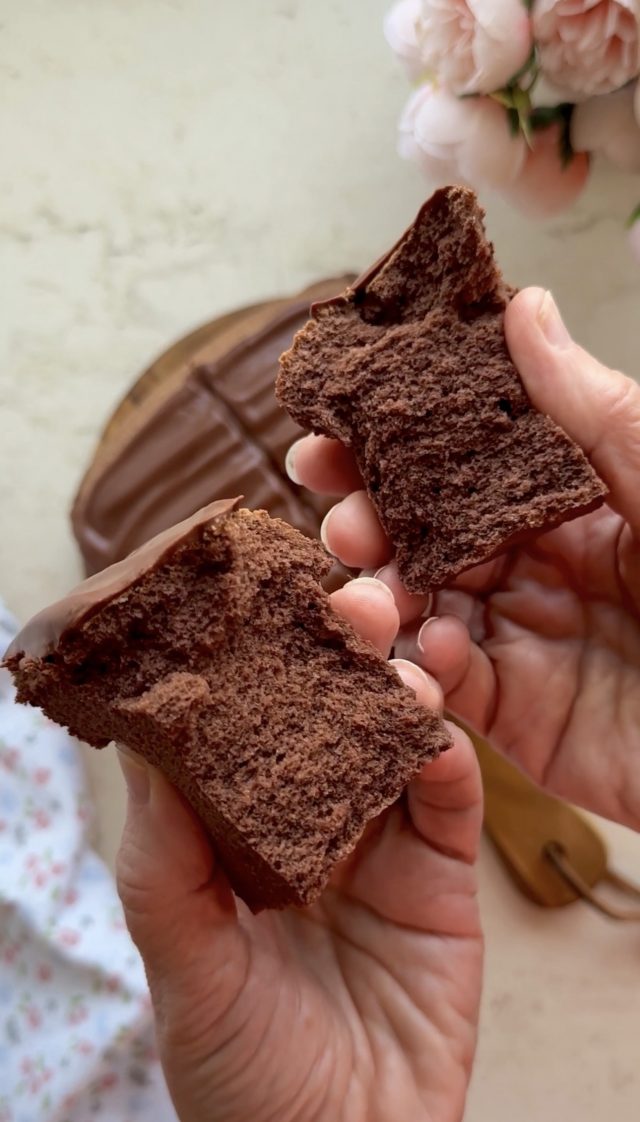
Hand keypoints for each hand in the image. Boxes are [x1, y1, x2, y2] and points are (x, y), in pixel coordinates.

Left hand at [116, 578, 482, 1121]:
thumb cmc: (238, 1076)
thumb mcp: (181, 964)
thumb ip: (163, 858)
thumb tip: (144, 740)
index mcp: (238, 836)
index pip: (244, 730)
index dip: (248, 666)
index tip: (249, 597)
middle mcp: (311, 827)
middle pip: (328, 719)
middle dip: (335, 657)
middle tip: (343, 600)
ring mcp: (380, 848)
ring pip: (393, 741)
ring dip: (397, 689)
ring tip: (391, 654)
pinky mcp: (442, 881)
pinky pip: (450, 801)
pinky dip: (447, 757)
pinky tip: (433, 728)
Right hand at [289, 288, 639, 829]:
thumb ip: (589, 407)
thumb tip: (525, 307)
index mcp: (570, 498)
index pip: (464, 456)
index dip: (396, 434)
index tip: (335, 416)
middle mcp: (535, 561)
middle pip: (424, 526)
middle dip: (366, 507)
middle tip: (329, 495)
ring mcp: (521, 635)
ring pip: (419, 601)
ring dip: (381, 585)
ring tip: (371, 575)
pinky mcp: (514, 710)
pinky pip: (447, 682)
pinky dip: (425, 661)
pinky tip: (437, 644)